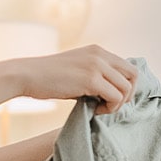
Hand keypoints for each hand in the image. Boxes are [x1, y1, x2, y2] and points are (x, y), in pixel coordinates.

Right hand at [11, 45, 137, 114]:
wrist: (27, 75)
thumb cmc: (48, 78)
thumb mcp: (77, 70)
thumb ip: (95, 76)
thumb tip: (113, 94)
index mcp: (98, 51)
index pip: (128, 68)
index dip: (125, 87)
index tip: (111, 98)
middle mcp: (100, 55)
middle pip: (133, 76)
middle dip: (127, 95)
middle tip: (110, 105)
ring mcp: (96, 65)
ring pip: (126, 89)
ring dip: (117, 104)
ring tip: (99, 108)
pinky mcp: (91, 79)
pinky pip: (115, 97)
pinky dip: (109, 108)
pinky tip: (94, 109)